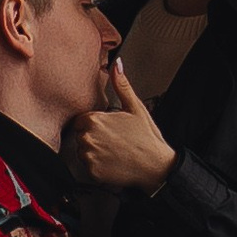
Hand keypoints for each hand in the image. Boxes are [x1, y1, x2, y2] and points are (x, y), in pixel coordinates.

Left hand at [64, 61, 176, 195]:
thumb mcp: (135, 107)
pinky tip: (113, 162)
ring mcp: (89, 157)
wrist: (156, 166)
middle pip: (80, 135)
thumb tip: (117, 64)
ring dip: (94, 152)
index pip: (81, 120)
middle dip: (93, 136)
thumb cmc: (147, 137)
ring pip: (82, 151)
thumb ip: (121, 85)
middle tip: (114, 140)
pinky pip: (88, 167)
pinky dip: (97, 166)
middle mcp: (88, 138)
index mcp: (95, 120)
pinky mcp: (92, 172)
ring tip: (114, 151)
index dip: (94, 123)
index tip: (108, 129)